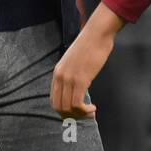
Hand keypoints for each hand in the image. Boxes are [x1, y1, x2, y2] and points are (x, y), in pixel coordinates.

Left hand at [50, 3, 125, 118]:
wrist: (97, 34)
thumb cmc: (90, 46)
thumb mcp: (74, 61)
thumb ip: (72, 73)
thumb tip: (77, 86)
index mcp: (57, 72)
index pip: (54, 100)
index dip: (64, 110)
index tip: (76, 112)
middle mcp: (60, 77)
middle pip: (59, 106)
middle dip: (72, 115)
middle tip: (84, 115)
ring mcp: (69, 78)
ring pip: (68, 107)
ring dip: (80, 114)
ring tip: (90, 112)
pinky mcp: (81, 80)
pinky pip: (77, 103)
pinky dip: (85, 110)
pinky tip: (93, 108)